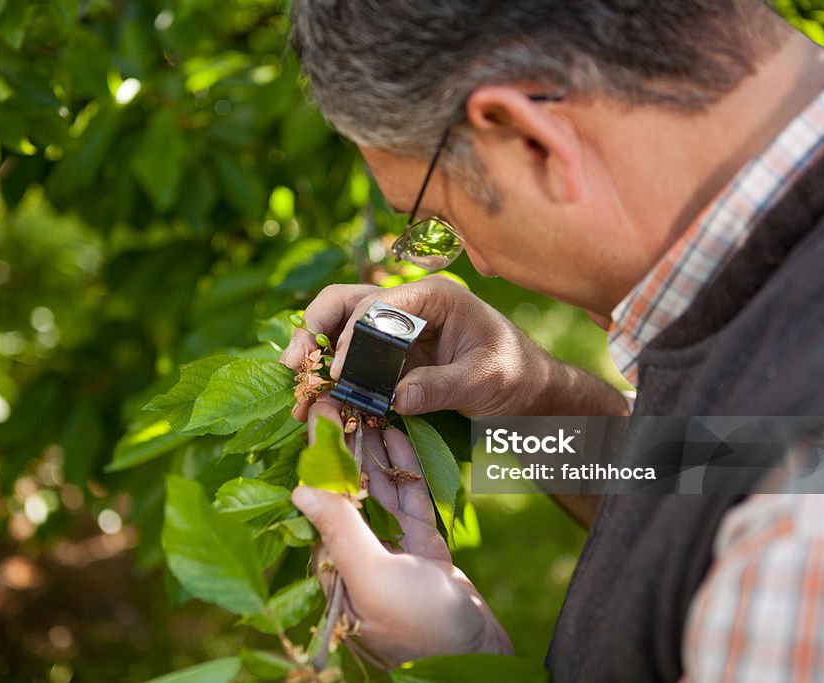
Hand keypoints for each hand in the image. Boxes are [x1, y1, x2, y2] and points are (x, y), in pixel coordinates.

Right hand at [280, 275, 627, 420]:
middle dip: (314, 328)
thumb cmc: (515, 374)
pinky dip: (329, 368)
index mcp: (432, 296)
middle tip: (294, 362)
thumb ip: (441, 387)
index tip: (335, 370)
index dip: (349, 334)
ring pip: (339, 323)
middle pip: (345, 302)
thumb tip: (395, 400)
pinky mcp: (391, 353)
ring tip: (295, 375)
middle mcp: (407, 304)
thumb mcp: (485, 380)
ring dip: (314, 346)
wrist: (528, 389)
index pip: (376, 304)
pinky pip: (350, 354)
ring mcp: (396, 327)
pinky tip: (317, 390)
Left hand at [293, 395, 512, 667]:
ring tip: (368, 403)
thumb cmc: (420, 630)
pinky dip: (404, 467)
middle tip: (343, 393)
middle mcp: (359, 551)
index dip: (320, 450)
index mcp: (337, 561)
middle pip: (348, 484)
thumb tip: (300, 487)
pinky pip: (409, 498)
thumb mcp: (373, 577)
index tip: (317, 410)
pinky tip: (397, 434)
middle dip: (345, 439)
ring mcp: (393, 548)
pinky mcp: (423, 548)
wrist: (477, 660)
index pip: (323, 493)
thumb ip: (340, 530)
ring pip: (379, 486)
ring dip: (373, 446)